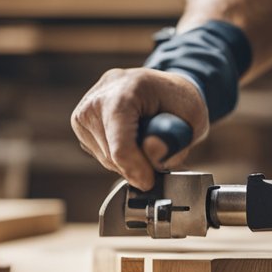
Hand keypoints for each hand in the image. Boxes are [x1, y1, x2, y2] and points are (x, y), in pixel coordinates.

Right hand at [71, 67, 209, 189]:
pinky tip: (131, 138)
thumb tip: (151, 152)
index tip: (150, 182)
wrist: (162, 88)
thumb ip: (174, 141)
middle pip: (112, 156)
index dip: (137, 170)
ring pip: (105, 159)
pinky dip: (119, 156)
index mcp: (125, 90)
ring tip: (145, 139)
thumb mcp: (192, 118)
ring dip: (129, 161)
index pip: (121, 145)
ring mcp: (84, 110)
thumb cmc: (178, 101)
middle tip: (159, 150)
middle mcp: (98, 98)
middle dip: (137, 164)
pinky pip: (100, 156)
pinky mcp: (80, 123)